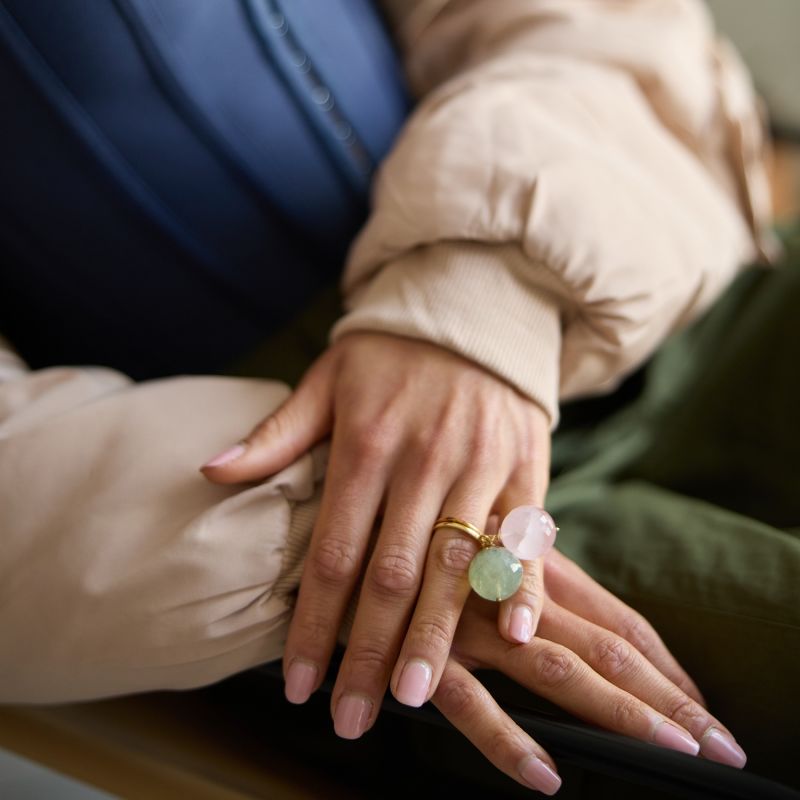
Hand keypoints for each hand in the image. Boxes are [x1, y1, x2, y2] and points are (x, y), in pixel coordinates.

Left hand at [202, 332, 550, 734]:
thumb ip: (275, 434)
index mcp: (366, 444)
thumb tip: (209, 472)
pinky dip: (522, 586)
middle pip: (393, 575)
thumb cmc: (390, 352)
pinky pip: (526, 535)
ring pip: (456, 567)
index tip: (296, 684)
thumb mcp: (327, 379)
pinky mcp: (524, 466)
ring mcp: (479, 465)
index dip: (312, 623)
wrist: (473, 308)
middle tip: (353, 718)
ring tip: (417, 698)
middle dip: (371, 653)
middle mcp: (424, 461)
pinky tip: (516, 638)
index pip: (333, 553)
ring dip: (438, 637)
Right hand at [431, 549, 745, 793]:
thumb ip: (515, 569)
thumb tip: (556, 598)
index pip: (613, 616)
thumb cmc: (403, 538)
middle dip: (665, 698)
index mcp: (527, 565)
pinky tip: (545, 776)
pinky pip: (470, 703)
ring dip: (618, 715)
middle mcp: (507, 592)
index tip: (701, 701)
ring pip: (556, 671)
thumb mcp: (468, 544)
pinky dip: (509, 741)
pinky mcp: (419, 654)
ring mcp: (468, 623)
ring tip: (672, 757)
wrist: (328, 530)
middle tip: (720, 746)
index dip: (662, 661)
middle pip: (603, 646)